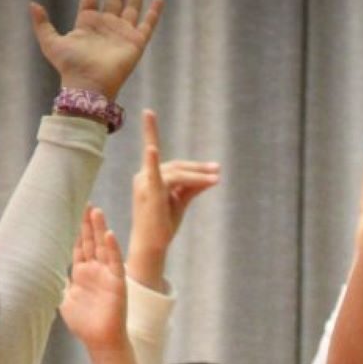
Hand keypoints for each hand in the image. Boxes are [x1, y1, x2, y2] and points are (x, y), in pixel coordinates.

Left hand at [30, 0, 163, 100]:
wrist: (88, 84)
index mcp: (88, 23)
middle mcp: (106, 26)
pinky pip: (148, 24)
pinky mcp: (136, 42)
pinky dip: (155, 12)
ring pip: (132, 7)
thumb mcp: (50, 42)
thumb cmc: (69, 66)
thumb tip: (33, 4)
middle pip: (115, 0)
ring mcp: (122, 33)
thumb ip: (42, 23)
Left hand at [61, 206, 127, 351]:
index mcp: (81, 273)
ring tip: (96, 211)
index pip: (78, 247)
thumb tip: (39, 273)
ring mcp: (107, 275)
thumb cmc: (83, 323)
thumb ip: (56, 283)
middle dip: (87, 224)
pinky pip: (115, 262)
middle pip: (91, 242)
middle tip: (85, 204)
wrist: (100, 340)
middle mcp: (95, 271)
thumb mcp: (63, 300)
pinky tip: (108, 234)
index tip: (73, 213)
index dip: (76, 231)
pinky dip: (112, 248)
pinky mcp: (118, 282)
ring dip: (99, 229)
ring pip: (103, 247)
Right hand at [127, 109, 218, 289]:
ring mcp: (145, 184)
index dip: (170, 145)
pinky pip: (154, 175)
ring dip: (198, 175)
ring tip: (216, 178)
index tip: (155, 117)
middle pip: (177, 166)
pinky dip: (153, 161)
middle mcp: (143, 177)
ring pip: (177, 172)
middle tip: (218, 171)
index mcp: (149, 178)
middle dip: (199, 169)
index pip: (168, 160)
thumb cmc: (163, 225)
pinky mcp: (149, 192)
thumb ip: (194, 186)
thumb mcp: (181, 202)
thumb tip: (212, 175)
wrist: (153, 246)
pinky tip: (151, 148)